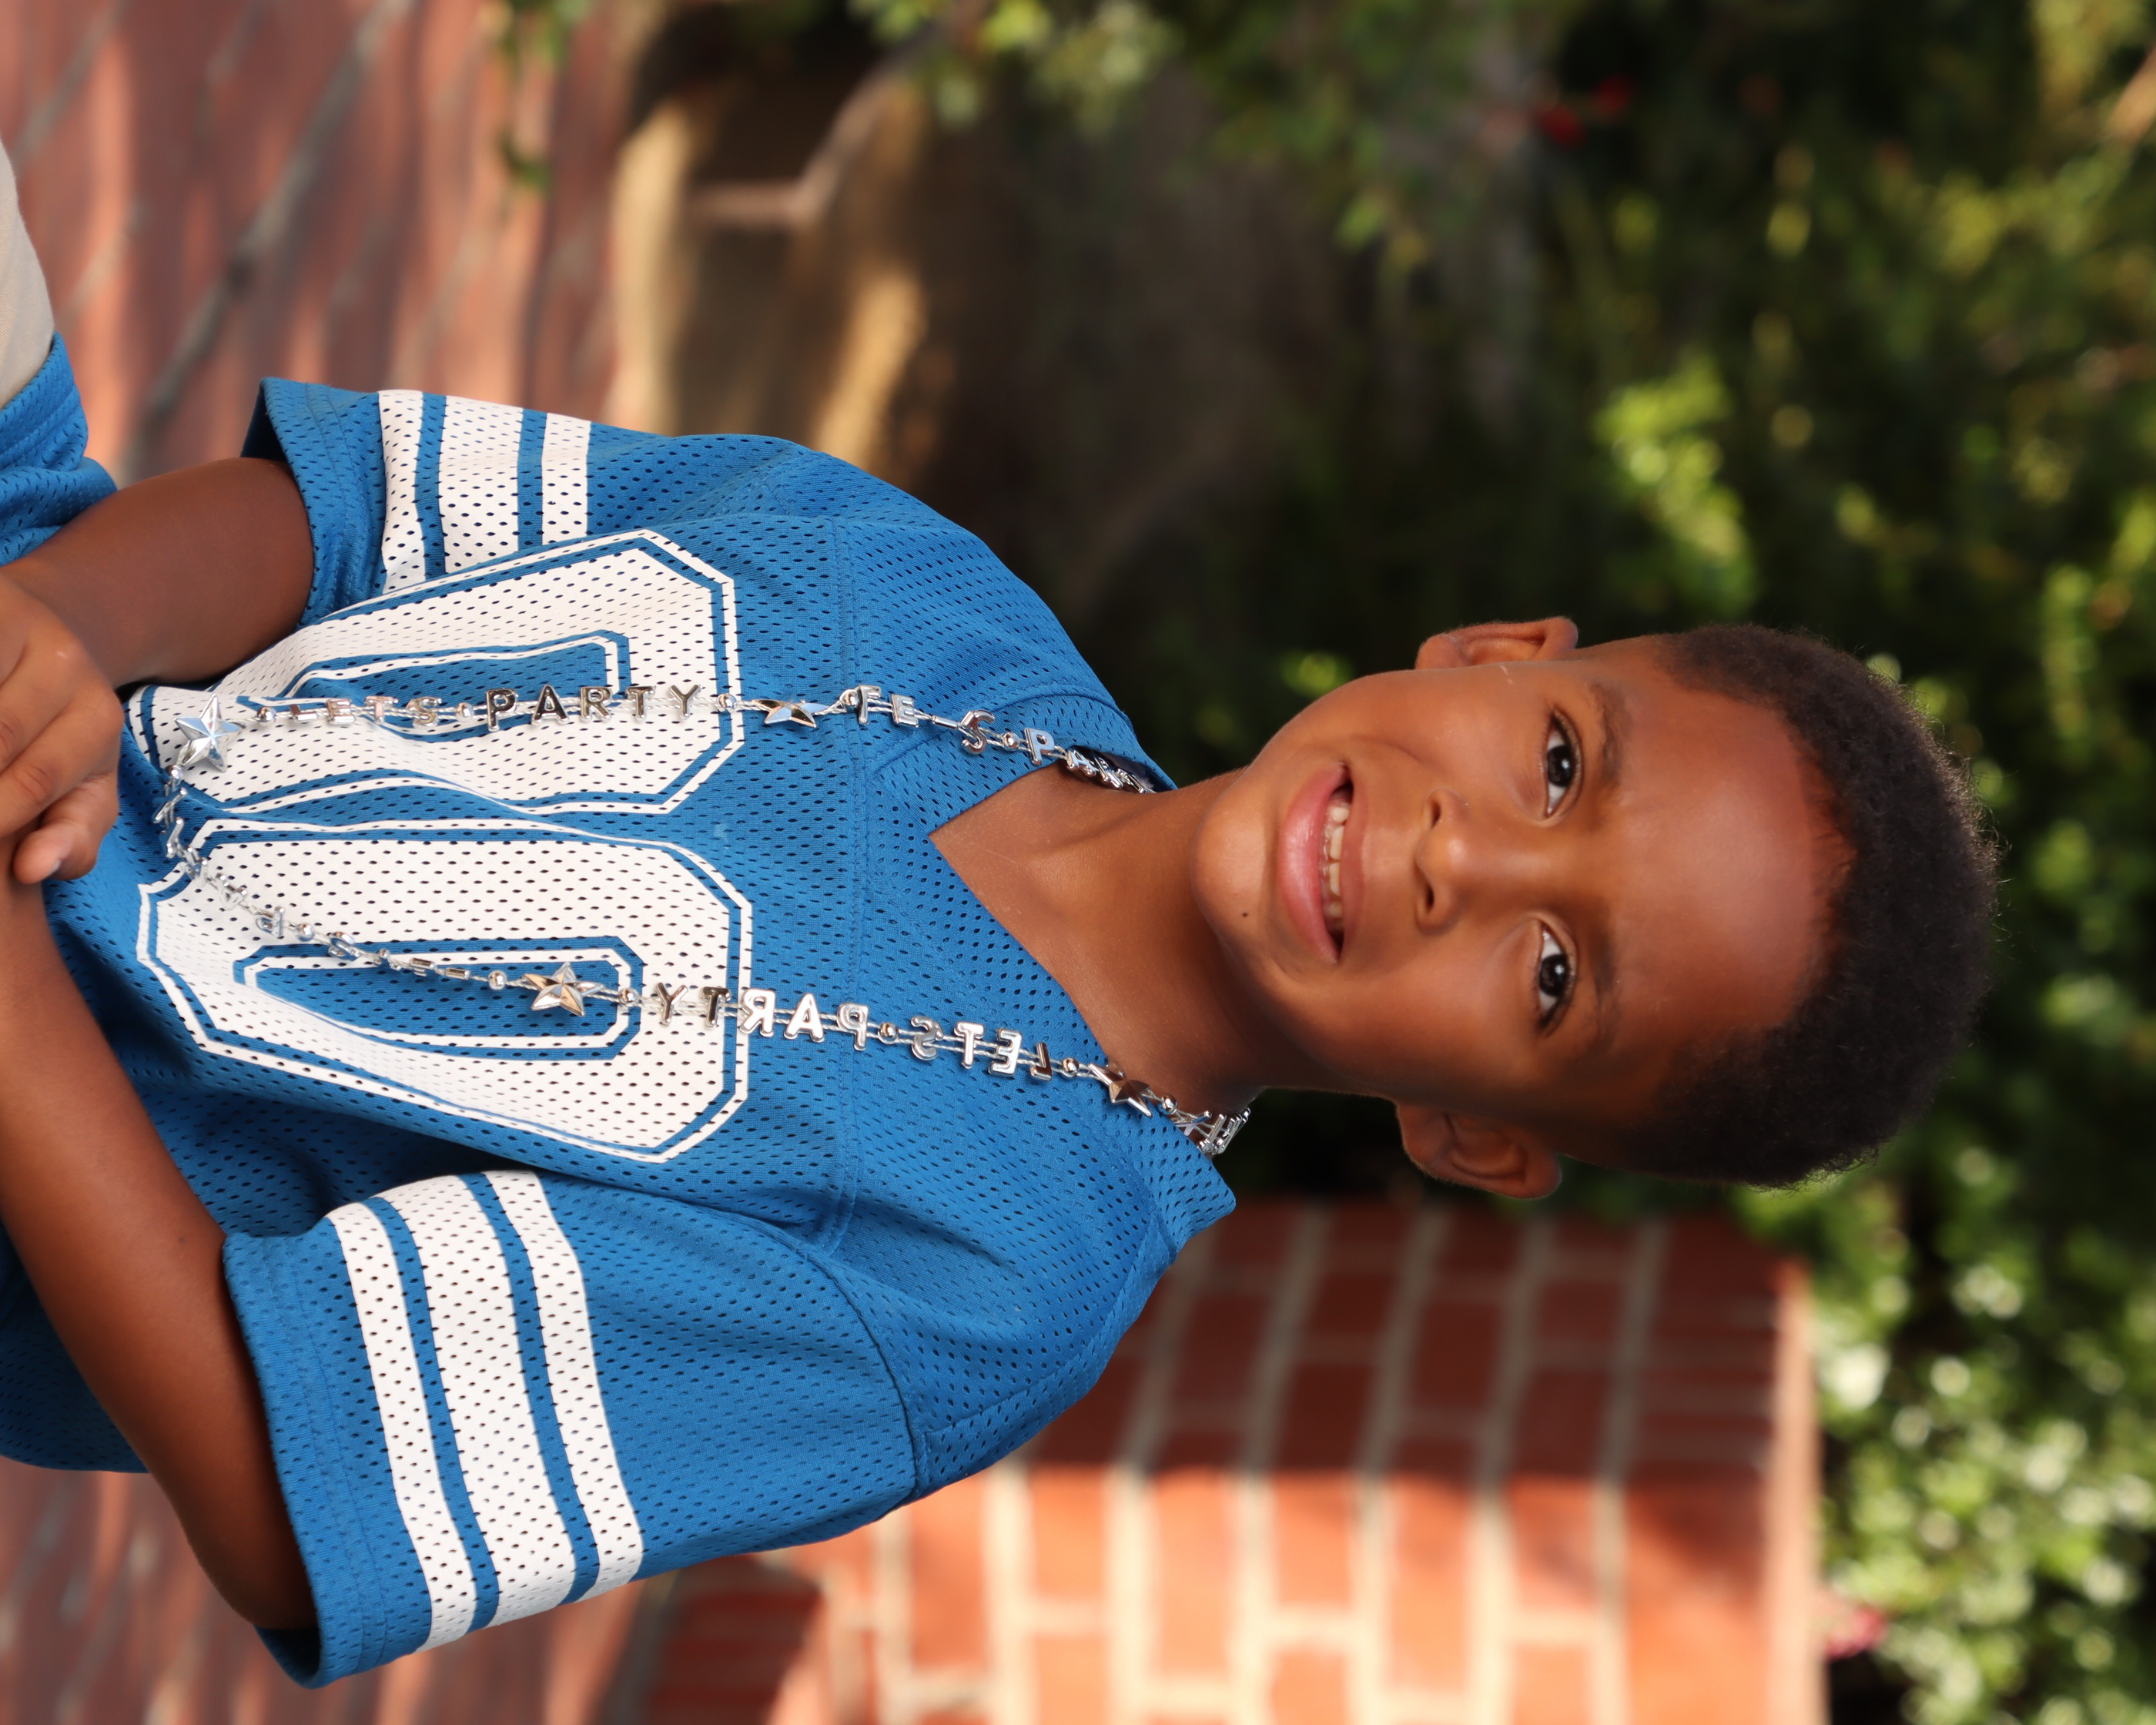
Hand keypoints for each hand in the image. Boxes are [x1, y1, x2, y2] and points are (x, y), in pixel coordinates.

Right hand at [0, 568, 120, 883]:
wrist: (48, 637)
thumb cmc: (60, 732)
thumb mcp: (86, 785)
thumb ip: (72, 835)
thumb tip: (35, 870)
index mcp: (99, 718)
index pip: (35, 777)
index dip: (0, 814)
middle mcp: (66, 664)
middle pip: (0, 732)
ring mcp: (21, 621)